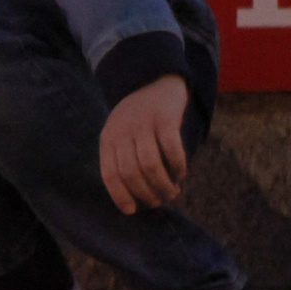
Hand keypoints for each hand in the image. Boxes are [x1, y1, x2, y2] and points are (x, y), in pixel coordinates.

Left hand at [99, 75, 188, 214]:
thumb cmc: (138, 118)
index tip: (133, 211)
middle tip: (159, 201)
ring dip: (163, 185)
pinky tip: (182, 173)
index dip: (121, 196)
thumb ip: (123, 159)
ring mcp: (143, 123)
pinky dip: (177, 166)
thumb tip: (138, 197)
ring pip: (150, 165)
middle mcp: (122, 131)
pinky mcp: (165, 117)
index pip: (110, 175)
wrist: (153, 79)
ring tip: (172, 193)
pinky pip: (171, 148)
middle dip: (146, 193)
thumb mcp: (121, 135)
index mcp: (108, 139)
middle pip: (131, 173)